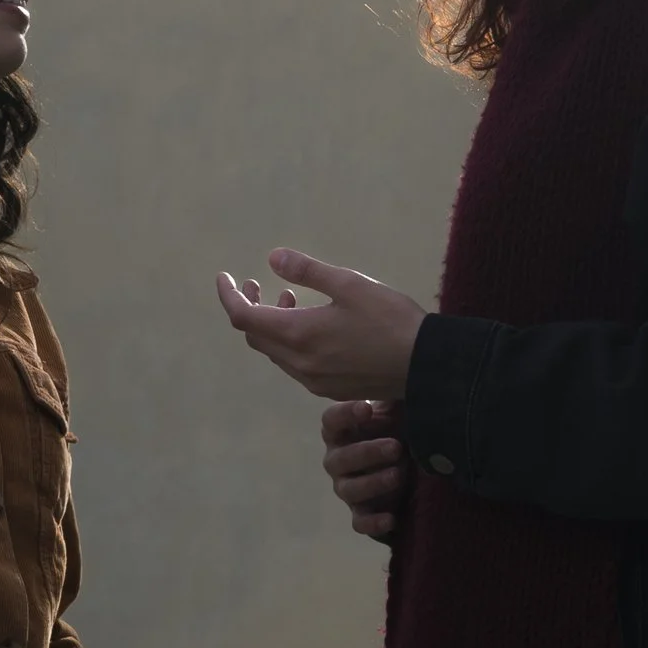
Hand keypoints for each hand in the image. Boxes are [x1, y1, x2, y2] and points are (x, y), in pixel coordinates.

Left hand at [215, 248, 426, 402]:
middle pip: (256, 337)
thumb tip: (272, 258)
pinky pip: (295, 365)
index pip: (244, 318)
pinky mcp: (329, 389)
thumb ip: (307, 271)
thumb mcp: (349, 284)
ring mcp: (313, 381)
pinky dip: (290, 341)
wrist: (423, 365)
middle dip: (249, 308)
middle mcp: (299, 364)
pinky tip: (312, 324)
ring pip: (276, 352)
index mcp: (298, 335)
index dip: (229, 296)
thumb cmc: (388, 319)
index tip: (225, 277)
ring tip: (289, 297)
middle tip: (256, 283)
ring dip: (272, 324)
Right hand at [321, 395, 410, 540]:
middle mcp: (337, 460)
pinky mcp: (361, 514)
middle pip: (339, 459)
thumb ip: (393, 394)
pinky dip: (373, 523)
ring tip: (399, 475)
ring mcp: (347, 488)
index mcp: (342, 432)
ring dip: (373, 483)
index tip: (368, 410)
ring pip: (348, 490)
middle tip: (396, 447)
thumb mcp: (397, 409)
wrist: (407, 466)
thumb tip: (407, 370)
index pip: (331, 421)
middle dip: (367, 453)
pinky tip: (391, 518)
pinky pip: (359, 523)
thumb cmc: (396, 429)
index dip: (345, 415)